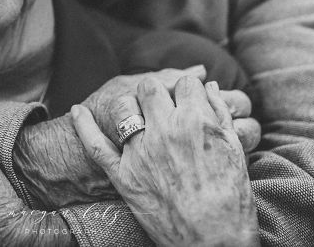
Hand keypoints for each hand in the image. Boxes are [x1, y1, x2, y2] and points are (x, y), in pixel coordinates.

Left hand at [72, 77, 259, 246]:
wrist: (214, 242)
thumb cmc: (231, 199)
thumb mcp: (235, 150)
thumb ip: (220, 114)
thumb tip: (210, 86)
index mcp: (196, 122)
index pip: (186, 83)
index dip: (188, 91)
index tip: (189, 100)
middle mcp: (165, 131)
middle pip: (150, 87)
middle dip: (157, 92)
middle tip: (163, 106)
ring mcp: (140, 153)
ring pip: (122, 107)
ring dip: (129, 106)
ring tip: (137, 114)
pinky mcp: (123, 176)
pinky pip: (95, 145)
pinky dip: (83, 126)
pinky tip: (78, 111)